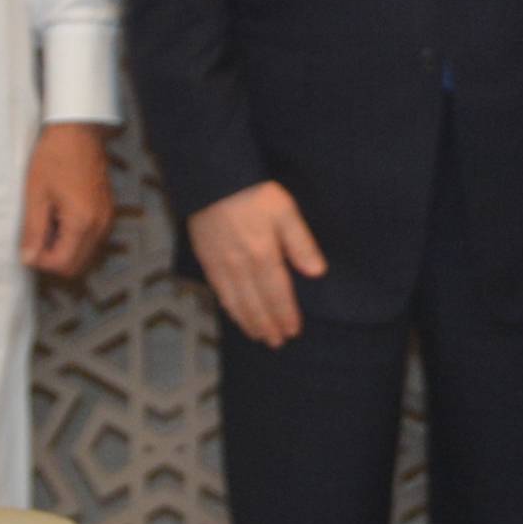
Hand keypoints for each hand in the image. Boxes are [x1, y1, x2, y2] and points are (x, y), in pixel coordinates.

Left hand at [19, 122, 120, 278]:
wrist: (78, 131)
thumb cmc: (56, 156)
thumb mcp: (36, 194)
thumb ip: (33, 231)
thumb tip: (29, 258)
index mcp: (82, 221)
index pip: (63, 264)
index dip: (41, 262)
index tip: (28, 248)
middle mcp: (100, 224)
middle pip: (77, 266)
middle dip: (54, 260)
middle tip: (36, 240)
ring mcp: (107, 218)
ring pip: (86, 254)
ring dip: (65, 250)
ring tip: (47, 226)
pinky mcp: (108, 211)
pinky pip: (92, 239)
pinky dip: (75, 239)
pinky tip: (60, 218)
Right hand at [190, 181, 324, 348]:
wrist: (212, 180)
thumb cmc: (255, 194)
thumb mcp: (286, 212)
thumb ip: (301, 244)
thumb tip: (317, 273)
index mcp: (264, 256)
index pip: (278, 295)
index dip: (286, 315)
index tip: (294, 332)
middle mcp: (241, 267)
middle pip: (256, 305)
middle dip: (267, 326)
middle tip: (277, 343)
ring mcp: (220, 266)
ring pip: (236, 303)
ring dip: (248, 322)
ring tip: (259, 336)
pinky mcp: (206, 260)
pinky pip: (218, 292)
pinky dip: (229, 308)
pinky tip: (234, 314)